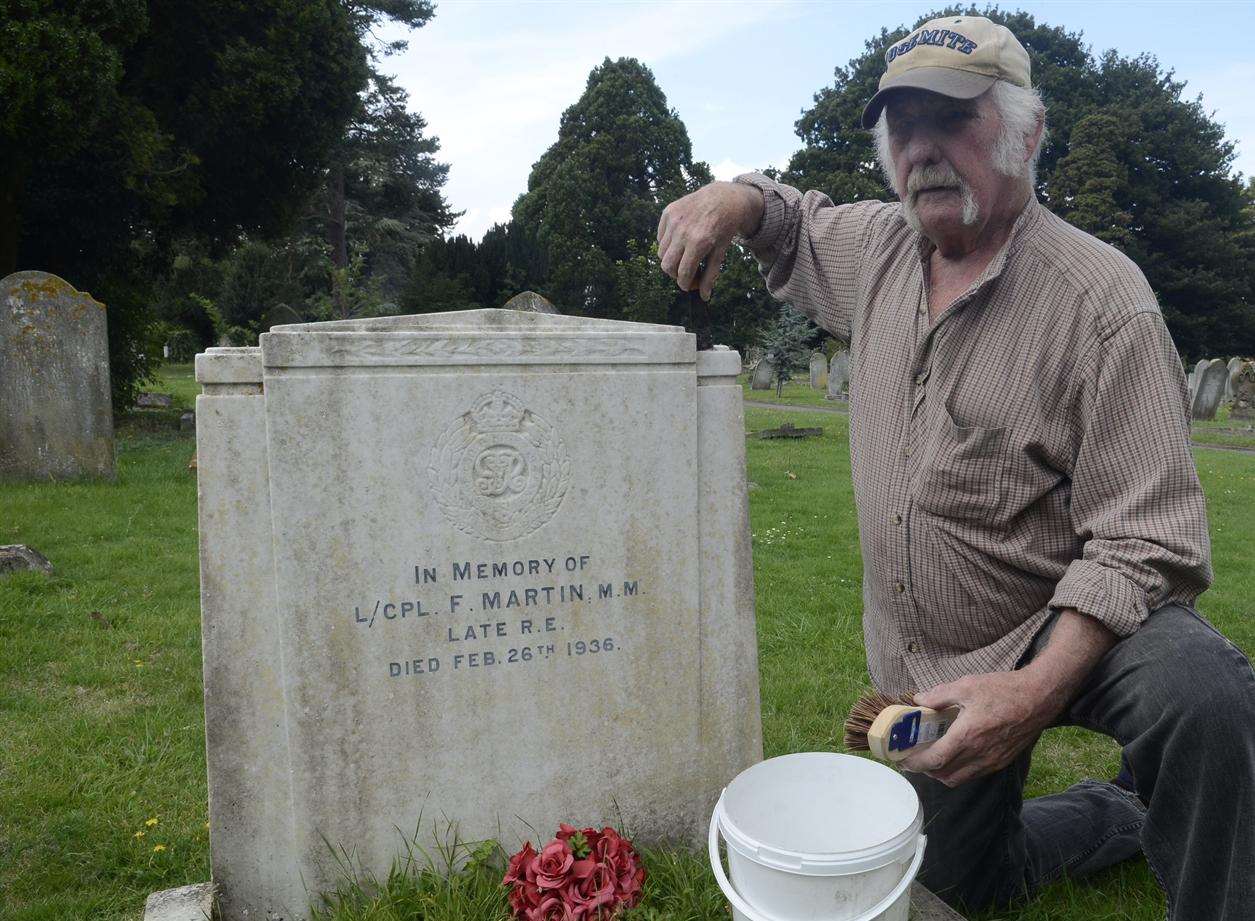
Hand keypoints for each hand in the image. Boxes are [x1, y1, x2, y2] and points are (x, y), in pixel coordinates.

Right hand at [656, 181, 761, 299]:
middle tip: (687, 272)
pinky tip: (681, 241)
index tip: (690, 285)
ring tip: (685, 256)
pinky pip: (660, 237)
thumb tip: (704, 297)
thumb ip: (711, 275)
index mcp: (699, 242)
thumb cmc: (724, 227)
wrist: (723, 198)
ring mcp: (673, 220)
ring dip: (671, 259)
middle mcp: (683, 231)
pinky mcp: (668, 212)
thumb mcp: (721, 252)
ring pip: (661, 252)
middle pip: (667, 265)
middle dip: (675, 274)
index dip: (685, 284)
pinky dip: (668, 244)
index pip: (682, 273)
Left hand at [898, 671, 1059, 786]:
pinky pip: (974, 774)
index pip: (935, 760)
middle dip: (925, 771)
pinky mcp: (1002, 761)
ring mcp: (992, 760)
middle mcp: (980, 754)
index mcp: (968, 736)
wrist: (1039, 697)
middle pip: (944, 775)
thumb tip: (919, 700)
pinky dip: (959, 771)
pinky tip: (955, 755)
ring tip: (932, 758)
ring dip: (942, 773)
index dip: (915, 764)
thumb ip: (939, 695)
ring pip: (959, 778)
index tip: (903, 760)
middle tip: (914, 758)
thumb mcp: (966, 685)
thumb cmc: (1003, 689)